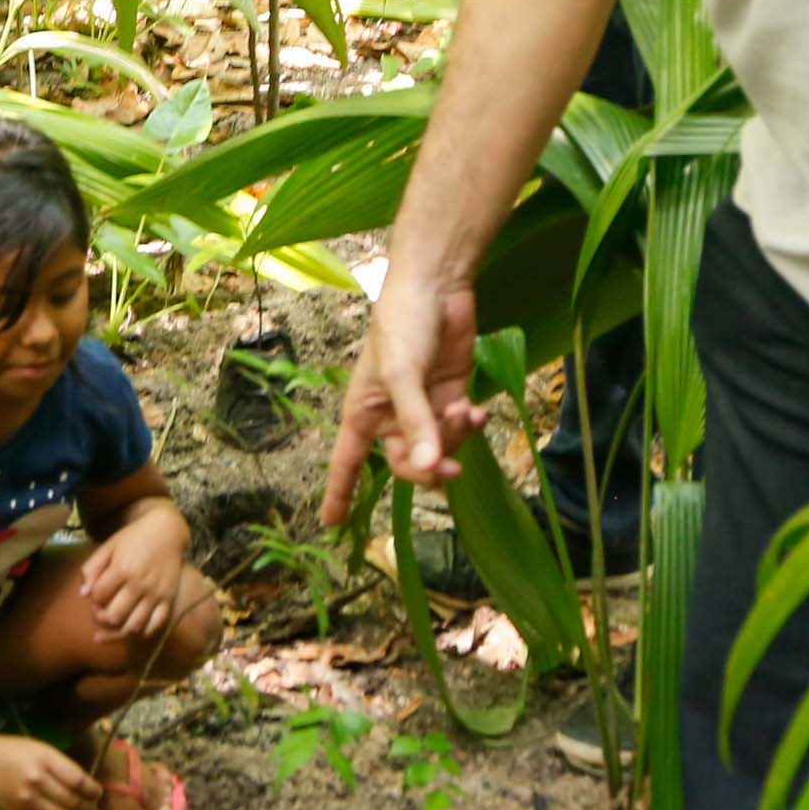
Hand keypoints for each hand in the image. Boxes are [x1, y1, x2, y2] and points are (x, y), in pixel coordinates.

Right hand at [0, 732, 101, 809]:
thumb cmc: (4, 749)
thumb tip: (81, 784)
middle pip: (74, 802)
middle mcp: (38, 781)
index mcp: (44, 758)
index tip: (99, 793)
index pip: (79, 780)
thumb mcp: (35, 747)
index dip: (94, 791)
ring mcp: (28, 801)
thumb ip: (57, 765)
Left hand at [78, 504, 189, 642]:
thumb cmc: (133, 537)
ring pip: (134, 626)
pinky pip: (155, 626)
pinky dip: (142, 632)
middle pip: (114, 616)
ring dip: (120, 630)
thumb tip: (83, 594)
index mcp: (122, 569)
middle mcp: (139, 584)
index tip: (96, 596)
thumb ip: (92, 568)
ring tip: (115, 622)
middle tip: (102, 612)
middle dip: (102, 618)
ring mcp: (155, 594)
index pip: (99, 596)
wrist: (167, 531)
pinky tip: (133, 628)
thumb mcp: (109, 546)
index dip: (93, 600)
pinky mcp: (168, 599)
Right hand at [320, 271, 482, 523]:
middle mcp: (391, 415)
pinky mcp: (451, 395)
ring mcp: (424, 407)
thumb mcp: (401, 373)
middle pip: (404, 465)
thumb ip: (415, 422)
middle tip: (449, 468)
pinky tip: (479, 411)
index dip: (339, 492)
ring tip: (466, 414)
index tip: (330, 524)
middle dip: (427, 469)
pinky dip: (470, 426)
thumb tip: (427, 468)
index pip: (346, 461)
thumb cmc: (402, 324)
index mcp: (364, 410)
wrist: (437, 285)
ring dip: (454, 439)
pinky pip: (460, 428)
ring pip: (438, 448)